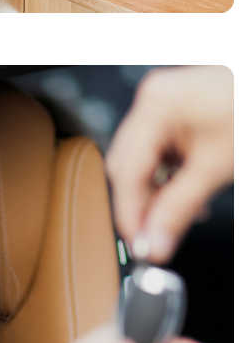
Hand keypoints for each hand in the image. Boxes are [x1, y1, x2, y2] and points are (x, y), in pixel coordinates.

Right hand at [106, 66, 234, 262]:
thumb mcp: (216, 168)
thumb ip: (179, 209)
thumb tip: (155, 241)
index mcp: (156, 105)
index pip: (127, 171)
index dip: (131, 212)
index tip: (140, 243)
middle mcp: (153, 100)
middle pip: (127, 165)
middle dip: (140, 203)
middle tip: (153, 235)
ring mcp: (162, 103)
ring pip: (141, 160)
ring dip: (154, 191)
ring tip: (174, 216)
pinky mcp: (174, 110)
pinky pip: (157, 149)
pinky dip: (167, 174)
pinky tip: (182, 192)